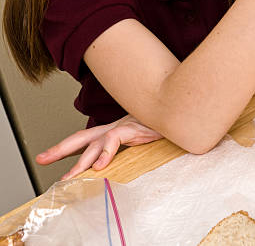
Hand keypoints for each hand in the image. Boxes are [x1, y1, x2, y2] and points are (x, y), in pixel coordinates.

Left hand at [36, 114, 162, 179]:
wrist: (180, 108)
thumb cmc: (164, 124)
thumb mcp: (144, 139)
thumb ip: (130, 148)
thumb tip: (116, 165)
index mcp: (115, 130)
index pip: (87, 139)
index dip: (67, 148)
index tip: (46, 157)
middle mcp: (116, 126)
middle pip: (82, 137)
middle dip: (61, 149)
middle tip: (42, 159)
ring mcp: (124, 125)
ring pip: (95, 143)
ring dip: (81, 162)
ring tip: (71, 178)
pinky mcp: (134, 127)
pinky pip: (115, 140)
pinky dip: (106, 153)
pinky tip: (100, 166)